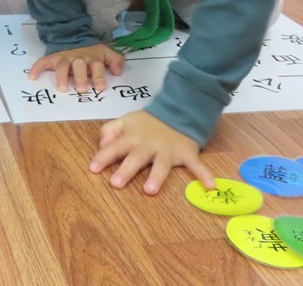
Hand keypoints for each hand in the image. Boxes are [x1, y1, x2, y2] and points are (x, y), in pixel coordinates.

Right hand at [28, 43, 123, 92]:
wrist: (74, 39)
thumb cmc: (91, 53)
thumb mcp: (106, 53)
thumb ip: (116, 60)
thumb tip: (118, 71)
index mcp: (92, 58)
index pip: (96, 66)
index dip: (99, 76)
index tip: (101, 87)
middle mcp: (77, 58)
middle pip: (79, 66)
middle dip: (80, 77)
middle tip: (81, 89)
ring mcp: (64, 58)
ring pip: (62, 66)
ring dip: (61, 76)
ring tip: (63, 88)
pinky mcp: (52, 59)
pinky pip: (43, 62)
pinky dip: (37, 68)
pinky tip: (32, 77)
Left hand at [88, 110, 215, 194]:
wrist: (178, 111)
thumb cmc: (148, 122)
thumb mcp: (126, 121)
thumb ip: (110, 131)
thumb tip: (101, 144)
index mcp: (132, 137)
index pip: (115, 147)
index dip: (103, 157)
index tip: (92, 169)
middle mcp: (148, 145)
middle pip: (136, 157)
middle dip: (126, 169)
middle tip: (115, 183)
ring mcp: (168, 150)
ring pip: (161, 164)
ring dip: (156, 176)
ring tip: (150, 190)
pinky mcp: (186, 153)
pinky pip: (196, 165)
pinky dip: (204, 174)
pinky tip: (210, 186)